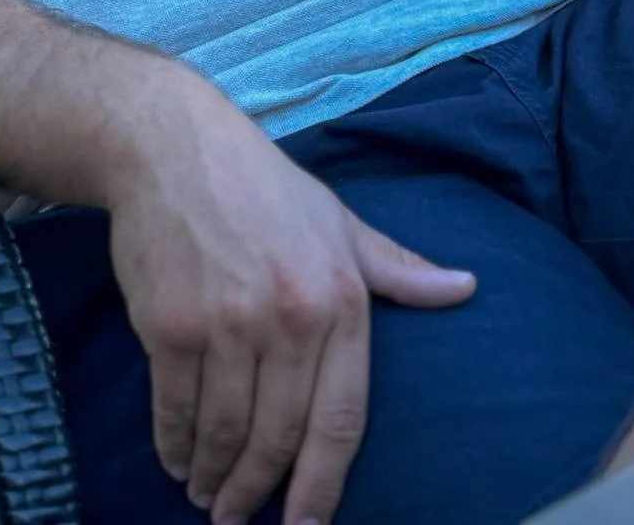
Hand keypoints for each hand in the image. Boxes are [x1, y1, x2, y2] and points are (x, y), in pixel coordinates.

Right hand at [102, 77, 473, 524]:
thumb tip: (464, 288)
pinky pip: (174, 408)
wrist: (174, 145)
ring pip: (223, 433)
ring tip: (205, 494)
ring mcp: (226, 324)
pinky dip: (173, 444)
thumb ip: (396, 267)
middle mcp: (288, 319)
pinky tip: (176, 457)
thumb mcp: (338, 220)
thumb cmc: (262, 186)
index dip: (323, 487)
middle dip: (257, 493)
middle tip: (239, 520)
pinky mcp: (169, 326)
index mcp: (340, 300)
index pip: (341, 421)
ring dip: (212, 477)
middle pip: (279, 439)